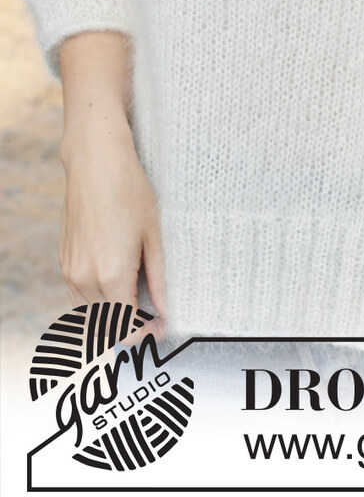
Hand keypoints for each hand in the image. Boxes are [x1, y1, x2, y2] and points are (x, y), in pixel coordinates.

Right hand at [58, 115, 167, 334]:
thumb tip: (167, 309)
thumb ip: (160, 278)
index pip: (125, 329)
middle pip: (106, 327)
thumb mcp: (154, 234)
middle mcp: (85, 278)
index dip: (146, 335)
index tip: (162, 326)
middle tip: (155, 315)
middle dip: (131, 328)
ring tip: (138, 300)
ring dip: (112, 317)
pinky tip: (117, 285)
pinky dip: (97, 301)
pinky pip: (79, 296)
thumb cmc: (129, 190)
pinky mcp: (64, 261)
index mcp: (111, 275)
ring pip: (89, 315)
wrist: (96, 161)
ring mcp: (70, 271)